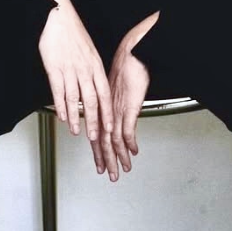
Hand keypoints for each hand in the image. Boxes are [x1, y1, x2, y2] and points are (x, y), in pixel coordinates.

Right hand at [32, 0, 113, 158]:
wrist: (57, 14)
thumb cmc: (71, 31)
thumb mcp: (88, 50)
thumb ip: (90, 69)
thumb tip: (91, 85)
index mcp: (95, 64)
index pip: (105, 93)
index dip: (107, 112)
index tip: (110, 127)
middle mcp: (85, 69)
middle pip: (92, 100)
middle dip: (94, 121)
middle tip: (95, 137)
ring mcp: (69, 69)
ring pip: (75, 99)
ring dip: (76, 117)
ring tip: (77, 131)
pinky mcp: (54, 67)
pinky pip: (58, 90)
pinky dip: (60, 105)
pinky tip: (62, 116)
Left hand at [103, 11, 158, 181]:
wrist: (130, 55)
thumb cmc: (124, 70)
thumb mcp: (116, 92)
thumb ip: (115, 107)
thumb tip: (117, 119)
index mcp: (103, 109)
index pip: (99, 135)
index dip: (98, 152)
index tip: (100, 165)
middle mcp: (108, 112)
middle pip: (104, 142)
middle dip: (107, 160)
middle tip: (109, 175)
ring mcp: (117, 111)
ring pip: (114, 140)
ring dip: (118, 157)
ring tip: (121, 171)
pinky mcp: (128, 107)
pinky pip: (127, 129)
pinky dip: (130, 143)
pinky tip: (132, 152)